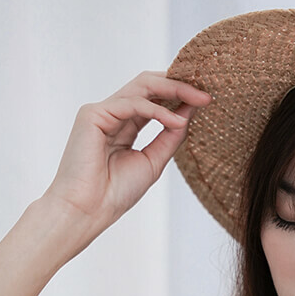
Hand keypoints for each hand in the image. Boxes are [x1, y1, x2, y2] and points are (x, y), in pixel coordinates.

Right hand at [42, 71, 210, 239]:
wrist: (88, 210)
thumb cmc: (115, 192)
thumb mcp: (153, 161)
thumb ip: (170, 136)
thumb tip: (190, 112)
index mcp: (124, 125)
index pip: (154, 98)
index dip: (180, 95)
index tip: (206, 100)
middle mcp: (112, 113)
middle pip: (149, 85)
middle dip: (180, 85)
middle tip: (206, 94)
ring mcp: (101, 111)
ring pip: (142, 86)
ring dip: (174, 90)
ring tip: (200, 99)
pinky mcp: (92, 114)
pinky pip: (132, 104)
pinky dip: (157, 111)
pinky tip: (177, 121)